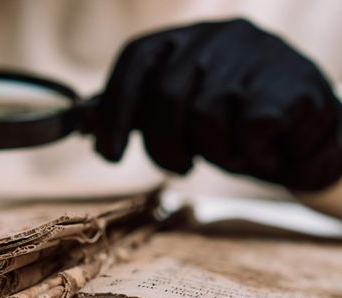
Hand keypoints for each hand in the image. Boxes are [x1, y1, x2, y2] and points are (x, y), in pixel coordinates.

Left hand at [94, 19, 341, 190]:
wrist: (305, 131)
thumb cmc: (234, 122)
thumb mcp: (181, 114)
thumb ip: (140, 112)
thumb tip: (89, 126)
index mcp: (186, 37)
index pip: (136, 59)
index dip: (114, 109)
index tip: (108, 154)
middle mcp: (218, 35)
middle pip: (163, 96)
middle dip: (163, 147)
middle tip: (181, 164)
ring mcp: (256, 54)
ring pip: (204, 119)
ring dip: (213, 152)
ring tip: (232, 149)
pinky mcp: (291, 83)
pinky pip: (246, 131)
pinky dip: (249, 152)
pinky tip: (263, 148)